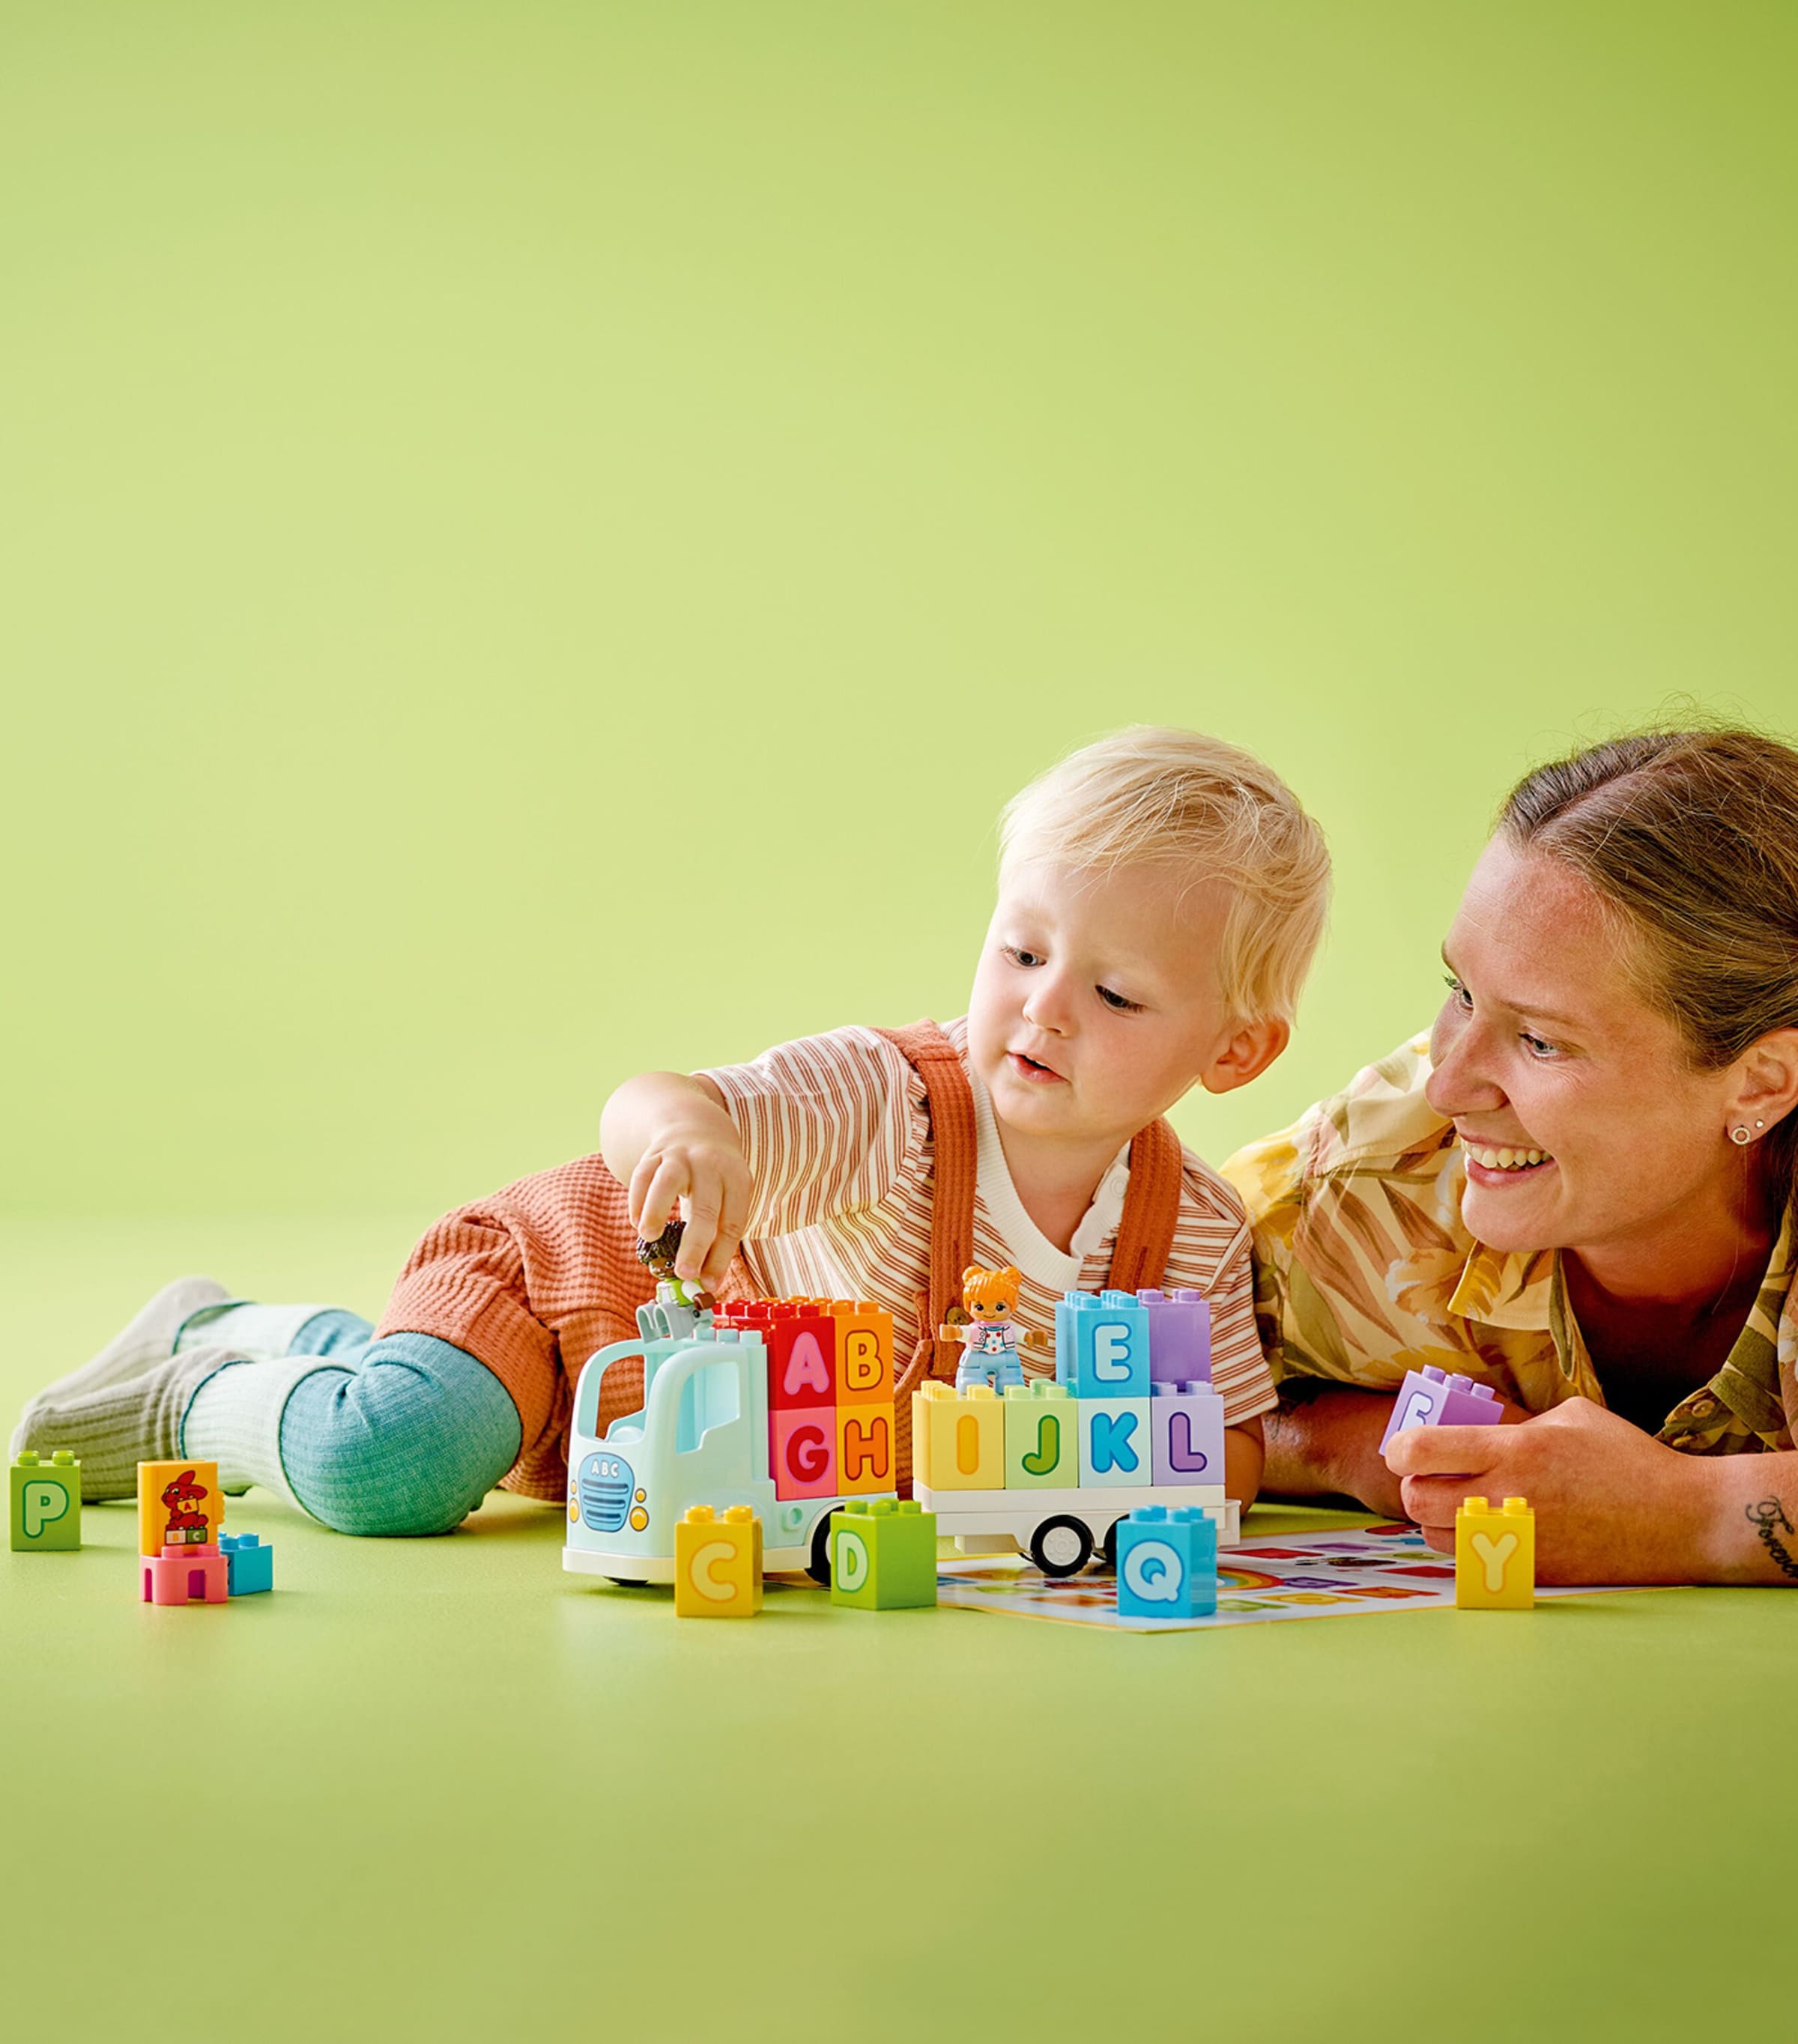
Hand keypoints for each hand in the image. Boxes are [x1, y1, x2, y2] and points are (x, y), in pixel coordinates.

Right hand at [628, 1122, 750, 1294]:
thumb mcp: (727, 1199)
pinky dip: (637, 1201)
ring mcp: (681, 1156)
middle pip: (705, 1207)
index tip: (708, 1285)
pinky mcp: (655, 1153)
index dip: (721, 1256)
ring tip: (649, 1238)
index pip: (732, 1223)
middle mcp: (711, 1165)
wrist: (697, 1128)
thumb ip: (717, 1238)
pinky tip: (637, 1224)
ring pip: (667, 1182)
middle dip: (695, 1245)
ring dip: (657, 1212)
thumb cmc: (715, 1180)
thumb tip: (705, 1285)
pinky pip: (642, 1175)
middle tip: (684, 1274)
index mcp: (738, 1179)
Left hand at [1383, 1395, 1705, 1583]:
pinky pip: (1472, 1567)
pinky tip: (1489, 1535)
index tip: (1402, 1450)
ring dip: (1437, 1522)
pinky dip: (1467, 1551)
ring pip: (1437, 1539)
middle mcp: (1508, 1497)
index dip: (1399, 1450)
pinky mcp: (1532, 1575)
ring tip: (1461, 1508)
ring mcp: (1518, 1541)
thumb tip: (1476, 1432)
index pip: (1421, 1450)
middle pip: (1415, 1500)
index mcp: (1514, 1450)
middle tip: (1431, 1480)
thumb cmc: (1630, 1460)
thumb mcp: (1572, 1417)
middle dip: (1412, 1488)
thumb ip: (1516, 1423)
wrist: (1683, 1520)